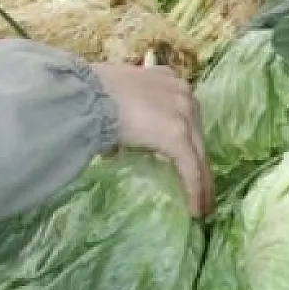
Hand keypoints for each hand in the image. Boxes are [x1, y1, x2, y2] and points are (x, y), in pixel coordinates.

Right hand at [92, 63, 212, 216]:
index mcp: (167, 79)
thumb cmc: (89, 93)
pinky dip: (194, 191)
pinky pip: (191, 170)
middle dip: (199, 163)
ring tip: (201, 206)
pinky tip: (195, 210)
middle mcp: (182, 94)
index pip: (184, 114)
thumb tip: (115, 147)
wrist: (86, 95)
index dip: (188, 139)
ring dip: (202, 183)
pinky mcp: (178, 138)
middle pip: (197, 136)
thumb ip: (123, 116)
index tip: (189, 158)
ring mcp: (183, 115)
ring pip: (199, 155)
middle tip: (202, 189)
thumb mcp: (115, 97)